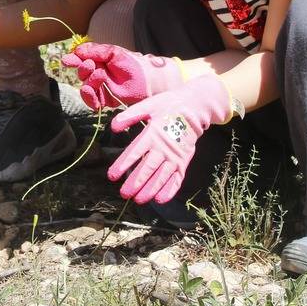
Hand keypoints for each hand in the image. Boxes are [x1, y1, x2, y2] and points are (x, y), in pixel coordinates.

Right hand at [62, 43, 186, 109]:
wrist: (149, 79)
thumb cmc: (134, 63)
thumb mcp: (114, 52)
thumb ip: (96, 51)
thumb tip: (77, 51)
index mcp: (98, 61)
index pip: (82, 61)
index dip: (73, 60)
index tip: (66, 60)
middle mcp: (97, 74)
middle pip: (81, 74)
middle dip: (83, 69)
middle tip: (90, 64)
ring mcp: (101, 88)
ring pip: (85, 88)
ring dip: (88, 82)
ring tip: (98, 75)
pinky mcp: (106, 100)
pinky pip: (92, 102)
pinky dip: (90, 98)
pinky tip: (92, 91)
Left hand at [106, 73, 232, 204]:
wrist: (194, 108)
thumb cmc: (168, 106)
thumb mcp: (147, 105)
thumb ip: (129, 116)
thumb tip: (113, 127)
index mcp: (152, 134)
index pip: (134, 153)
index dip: (122, 165)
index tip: (112, 176)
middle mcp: (163, 148)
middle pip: (147, 169)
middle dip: (135, 183)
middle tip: (124, 194)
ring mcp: (175, 156)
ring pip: (161, 177)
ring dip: (150, 190)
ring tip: (139, 200)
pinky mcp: (184, 161)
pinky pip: (177, 179)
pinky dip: (170, 190)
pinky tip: (160, 199)